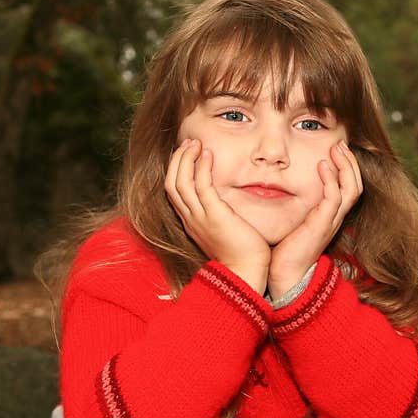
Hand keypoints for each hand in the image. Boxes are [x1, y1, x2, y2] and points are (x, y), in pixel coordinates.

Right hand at [165, 138, 270, 293]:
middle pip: (171, 183)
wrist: (245, 273)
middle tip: (189, 143)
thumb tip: (227, 204)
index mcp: (192, 222)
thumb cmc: (242, 255)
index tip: (187, 155)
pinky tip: (208, 154)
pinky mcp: (215, 216)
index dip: (177, 170)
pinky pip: (201, 186)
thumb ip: (221, 215)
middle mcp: (191, 219)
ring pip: (181, 182)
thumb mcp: (225, 231)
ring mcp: (200, 218)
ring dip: (186, 159)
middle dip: (178, 160)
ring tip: (195, 143)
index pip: (174, 192)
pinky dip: (201, 167)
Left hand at [268, 140, 362, 299]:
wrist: (285, 275)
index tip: (336, 150)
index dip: (346, 168)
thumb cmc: (285, 250)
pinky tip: (322, 166)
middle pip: (356, 185)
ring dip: (345, 166)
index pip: (349, 188)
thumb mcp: (293, 222)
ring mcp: (330, 222)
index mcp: (330, 216)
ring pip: (351, 189)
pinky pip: (334, 199)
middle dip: (350, 162)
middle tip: (340, 144)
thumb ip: (295, 206)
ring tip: (337, 149)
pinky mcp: (322, 225)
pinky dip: (331, 180)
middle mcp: (335, 218)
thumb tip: (279, 186)